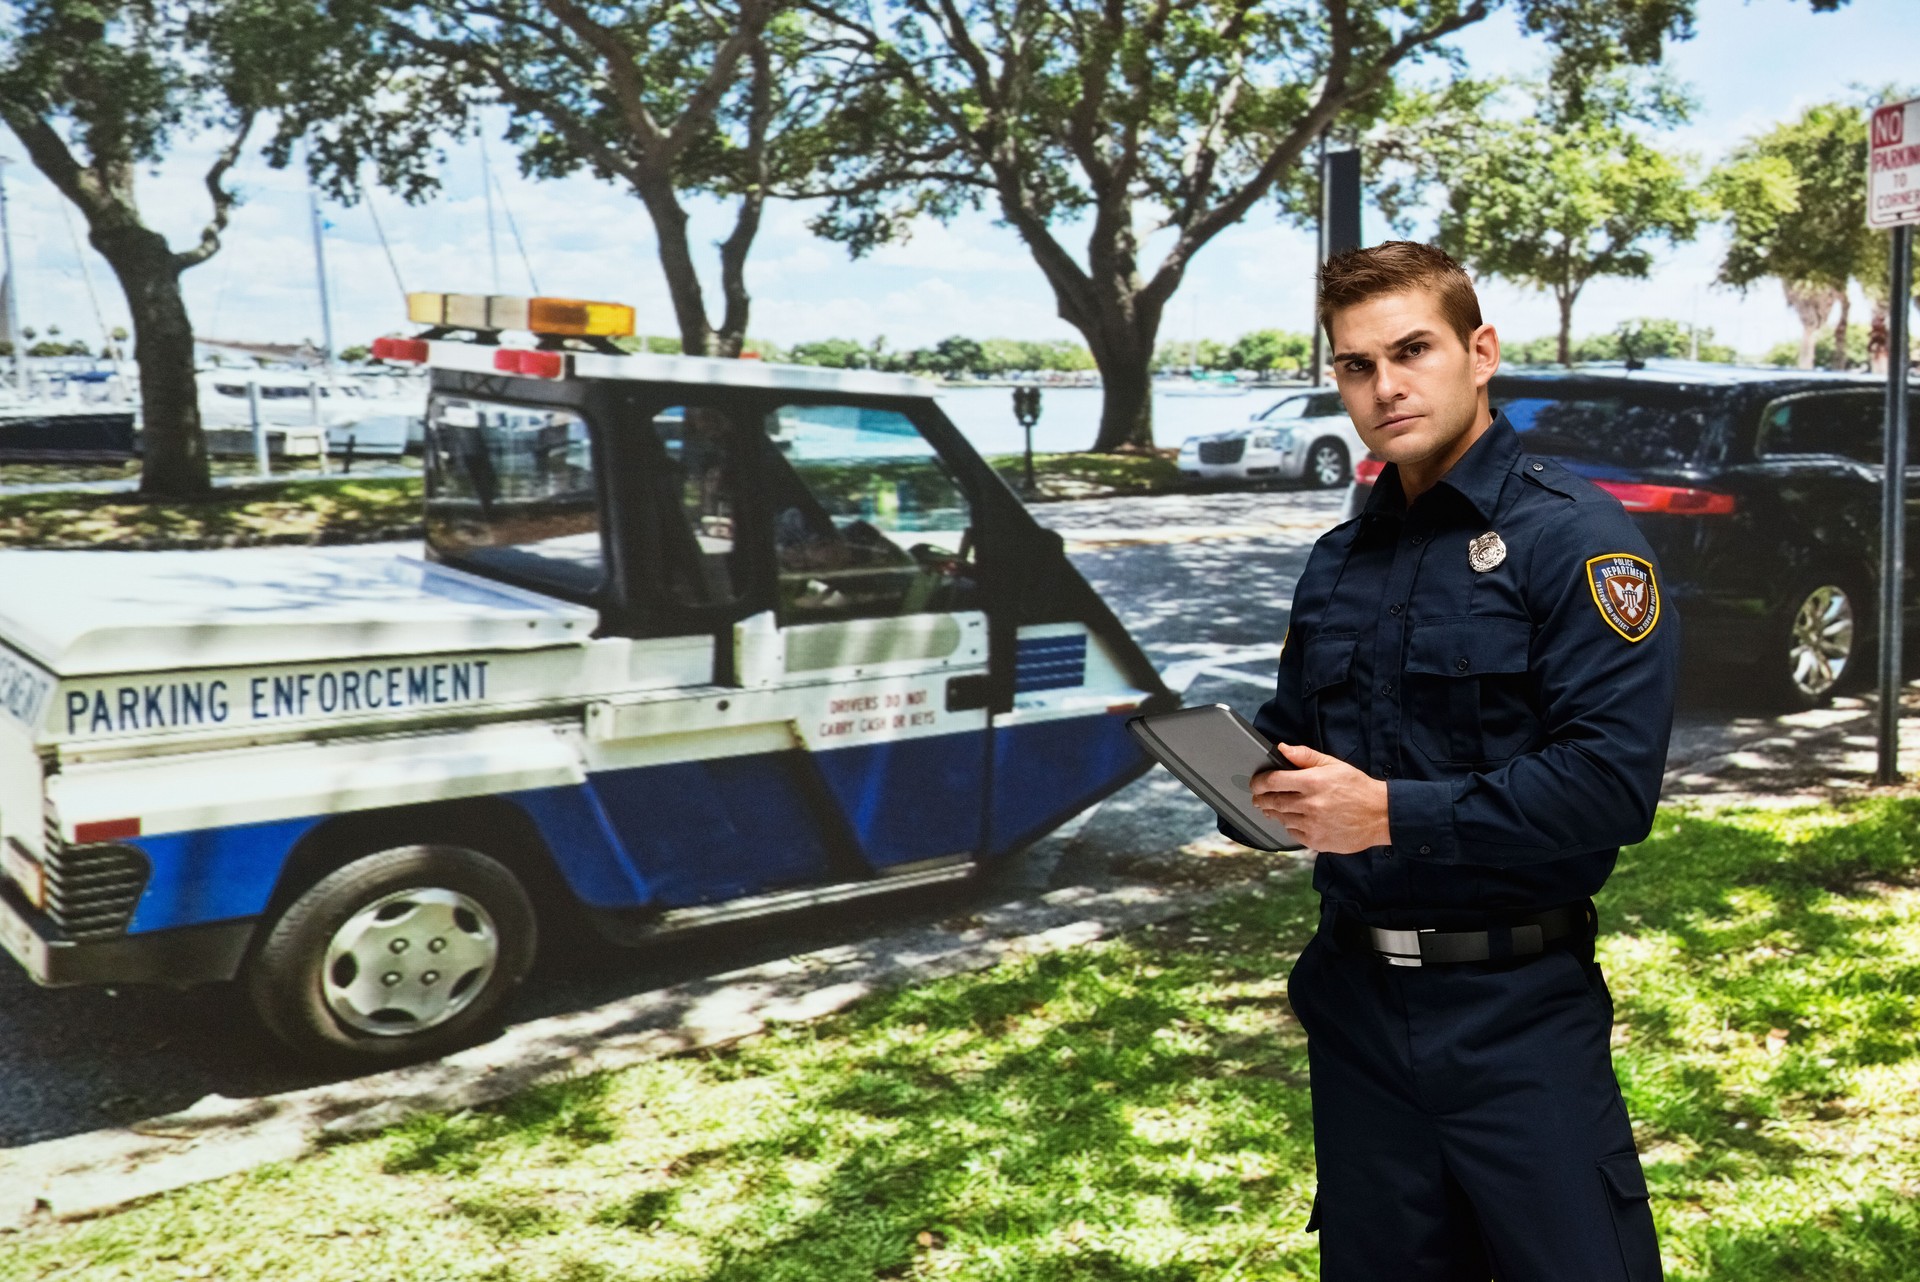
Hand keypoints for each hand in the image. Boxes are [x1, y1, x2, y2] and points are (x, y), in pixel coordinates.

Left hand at [1250, 743, 1390, 854]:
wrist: (1380, 815)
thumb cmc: (1357, 788)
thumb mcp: (1334, 765)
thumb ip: (1305, 756)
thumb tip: (1282, 748)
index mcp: (1312, 782)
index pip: (1273, 781)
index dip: (1259, 781)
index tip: (1256, 782)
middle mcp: (1309, 804)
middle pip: (1272, 801)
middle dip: (1261, 798)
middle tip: (1258, 797)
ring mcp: (1312, 825)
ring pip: (1280, 818)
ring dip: (1275, 812)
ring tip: (1276, 806)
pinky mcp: (1316, 841)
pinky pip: (1292, 833)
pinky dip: (1290, 826)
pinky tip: (1296, 819)